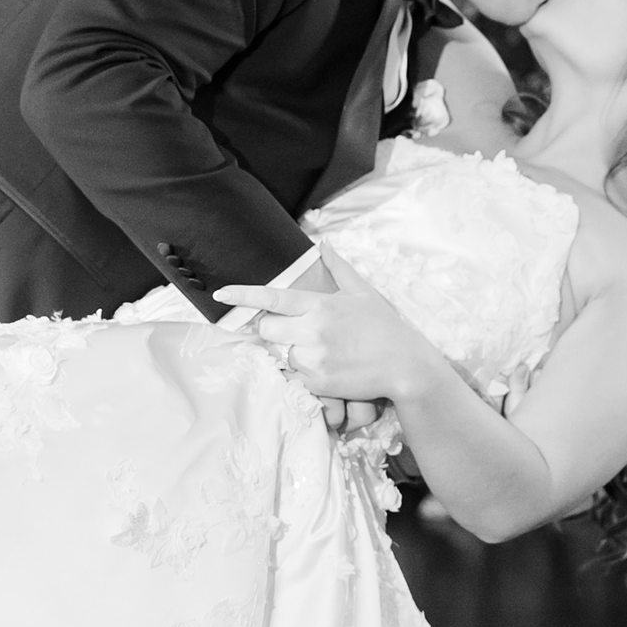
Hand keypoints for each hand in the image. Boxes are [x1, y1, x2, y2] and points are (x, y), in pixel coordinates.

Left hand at [215, 270, 421, 411]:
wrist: (405, 366)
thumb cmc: (385, 328)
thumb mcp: (363, 293)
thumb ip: (339, 268)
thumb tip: (324, 244)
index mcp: (320, 304)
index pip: (272, 298)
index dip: (243, 295)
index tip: (221, 293)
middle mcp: (312, 329)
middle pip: (267, 329)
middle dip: (273, 330)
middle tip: (295, 332)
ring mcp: (313, 357)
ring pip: (279, 354)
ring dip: (290, 353)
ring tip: (320, 352)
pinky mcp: (317, 382)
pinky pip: (293, 376)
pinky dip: (302, 373)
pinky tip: (325, 367)